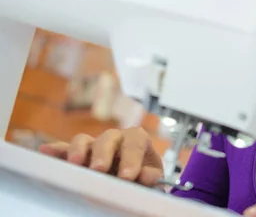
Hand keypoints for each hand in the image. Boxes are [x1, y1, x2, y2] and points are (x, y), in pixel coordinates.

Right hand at [38, 127, 163, 186]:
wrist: (135, 174)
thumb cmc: (144, 173)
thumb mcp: (152, 175)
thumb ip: (150, 175)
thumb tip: (144, 176)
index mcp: (136, 139)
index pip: (135, 142)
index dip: (131, 158)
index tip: (128, 176)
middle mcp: (115, 138)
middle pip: (108, 138)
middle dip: (103, 153)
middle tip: (100, 169)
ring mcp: (94, 145)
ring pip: (83, 141)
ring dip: (78, 151)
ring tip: (75, 164)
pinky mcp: (77, 155)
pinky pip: (64, 150)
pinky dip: (55, 150)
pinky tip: (44, 151)